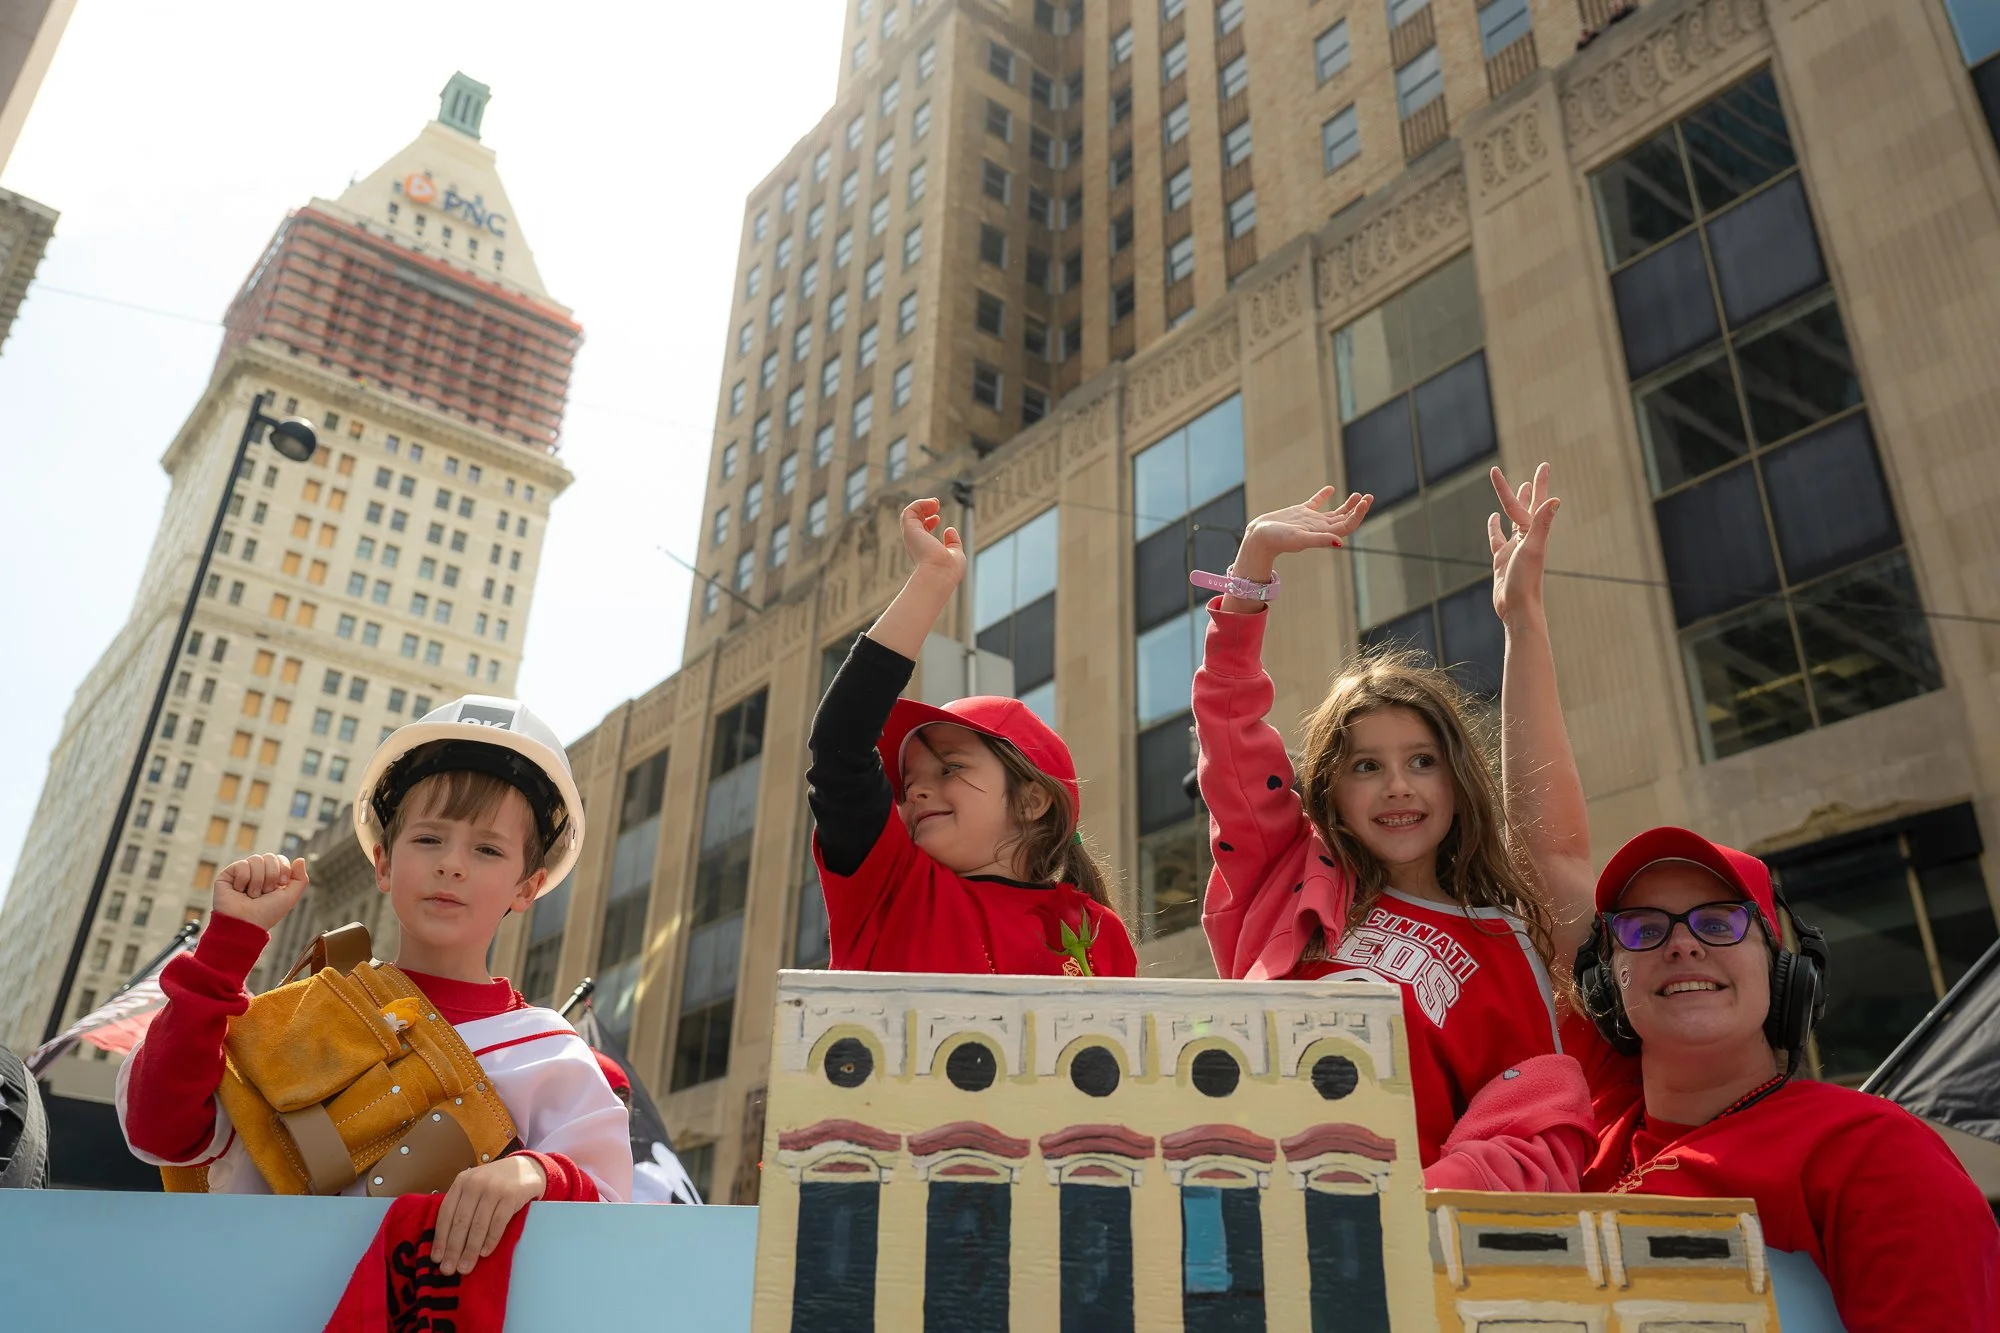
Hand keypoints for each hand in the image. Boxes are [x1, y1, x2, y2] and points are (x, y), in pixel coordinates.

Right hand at [210, 854, 308, 932]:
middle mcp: (256, 873)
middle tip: (265, 892)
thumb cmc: (267, 913)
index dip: (283, 869)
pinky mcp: (227, 875)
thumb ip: (300, 879)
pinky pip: (241, 864)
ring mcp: (242, 873)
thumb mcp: (290, 897)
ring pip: (256, 859)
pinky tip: (239, 891)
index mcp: (271, 876)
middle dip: (271, 876)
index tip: (280, 884)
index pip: (280, 858)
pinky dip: (243, 880)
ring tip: (252, 895)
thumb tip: (300, 859)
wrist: (246, 923)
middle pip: (269, 856)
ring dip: (257, 881)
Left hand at [432, 1154, 545, 1276]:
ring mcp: (494, 1188)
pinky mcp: (511, 1195)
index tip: (436, 1259)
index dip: (440, 1238)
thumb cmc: (496, 1183)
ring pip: (478, 1225)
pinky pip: (498, 1222)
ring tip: (465, 1267)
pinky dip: (490, 1239)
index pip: (446, 1213)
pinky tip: (485, 1253)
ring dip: (470, 1250)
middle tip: (449, 1270)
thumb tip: (447, 1244)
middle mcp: (475, 1183)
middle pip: (460, 1222)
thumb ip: (462, 1206)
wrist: (528, 1167)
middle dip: (453, 1249)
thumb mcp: (475, 1187)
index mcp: (461, 1182)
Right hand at [899, 498, 964, 586]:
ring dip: (922, 504)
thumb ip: (953, 543)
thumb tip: (950, 530)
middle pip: (913, 520)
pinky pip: (910, 510)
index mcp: (924, 550)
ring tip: (935, 502)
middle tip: (936, 504)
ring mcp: (912, 536)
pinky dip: (920, 503)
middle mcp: (915, 543)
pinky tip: (932, 504)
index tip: (938, 517)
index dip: (928, 521)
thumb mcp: (955, 553)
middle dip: (924, 509)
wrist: (940, 574)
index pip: (921, 531)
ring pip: (909, 514)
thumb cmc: (948, 570)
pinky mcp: (910, 529)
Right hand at [1233, 487, 1371, 581]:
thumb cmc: (1277, 540)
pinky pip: (1315, 503)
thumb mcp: (1299, 539)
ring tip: (1358, 495)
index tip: (1364, 501)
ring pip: (1334, 512)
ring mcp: (1310, 520)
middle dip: (1358, 508)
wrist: (1258, 537)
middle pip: (1344, 519)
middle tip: (1368, 497)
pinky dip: (1324, 496)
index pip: (1347, 525)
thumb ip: (1320, 540)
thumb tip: (1339, 543)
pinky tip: (1330, 489)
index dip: (1358, 514)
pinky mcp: (1299, 513)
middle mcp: (1319, 528)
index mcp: (1322, 534)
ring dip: (1347, 504)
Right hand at [1489, 462, 1560, 625]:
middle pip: (1526, 506)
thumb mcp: (1533, 549)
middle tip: (1538, 470)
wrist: (1516, 607)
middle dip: (1530, 488)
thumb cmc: (1526, 580)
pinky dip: (1495, 527)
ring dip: (1516, 504)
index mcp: (1534, 533)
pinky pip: (1497, 538)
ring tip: (1518, 488)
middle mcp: (1527, 538)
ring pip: (1514, 520)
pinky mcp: (1502, 559)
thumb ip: (1543, 524)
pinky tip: (1493, 519)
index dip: (1539, 483)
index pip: (1535, 502)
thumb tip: (1555, 499)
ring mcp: (1514, 548)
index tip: (1544, 464)